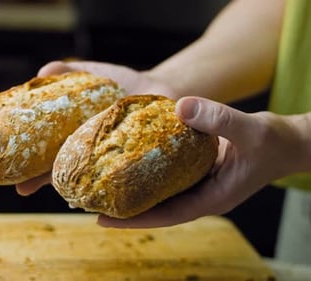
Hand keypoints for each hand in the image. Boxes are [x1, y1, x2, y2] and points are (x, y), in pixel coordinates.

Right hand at [16, 60, 176, 195]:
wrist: (160, 91)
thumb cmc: (121, 84)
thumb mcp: (94, 73)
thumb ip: (68, 72)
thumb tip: (43, 72)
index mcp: (70, 132)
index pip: (41, 149)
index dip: (23, 159)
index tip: (6, 164)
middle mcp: (84, 150)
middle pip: (56, 168)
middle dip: (38, 179)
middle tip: (21, 187)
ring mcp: (105, 160)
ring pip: (83, 179)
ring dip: (72, 188)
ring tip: (62, 194)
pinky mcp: (129, 166)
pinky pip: (116, 179)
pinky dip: (107, 187)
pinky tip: (98, 196)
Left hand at [98, 96, 301, 227]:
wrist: (287, 141)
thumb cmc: (274, 142)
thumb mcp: (250, 129)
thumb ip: (219, 118)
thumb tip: (180, 106)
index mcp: (211, 198)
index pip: (166, 215)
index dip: (134, 219)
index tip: (103, 220)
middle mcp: (200, 195)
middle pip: (157, 208)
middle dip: (125, 209)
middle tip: (90, 203)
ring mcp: (198, 184)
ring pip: (160, 193)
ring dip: (133, 192)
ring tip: (101, 186)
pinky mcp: (197, 171)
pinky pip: (167, 176)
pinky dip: (147, 173)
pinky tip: (129, 164)